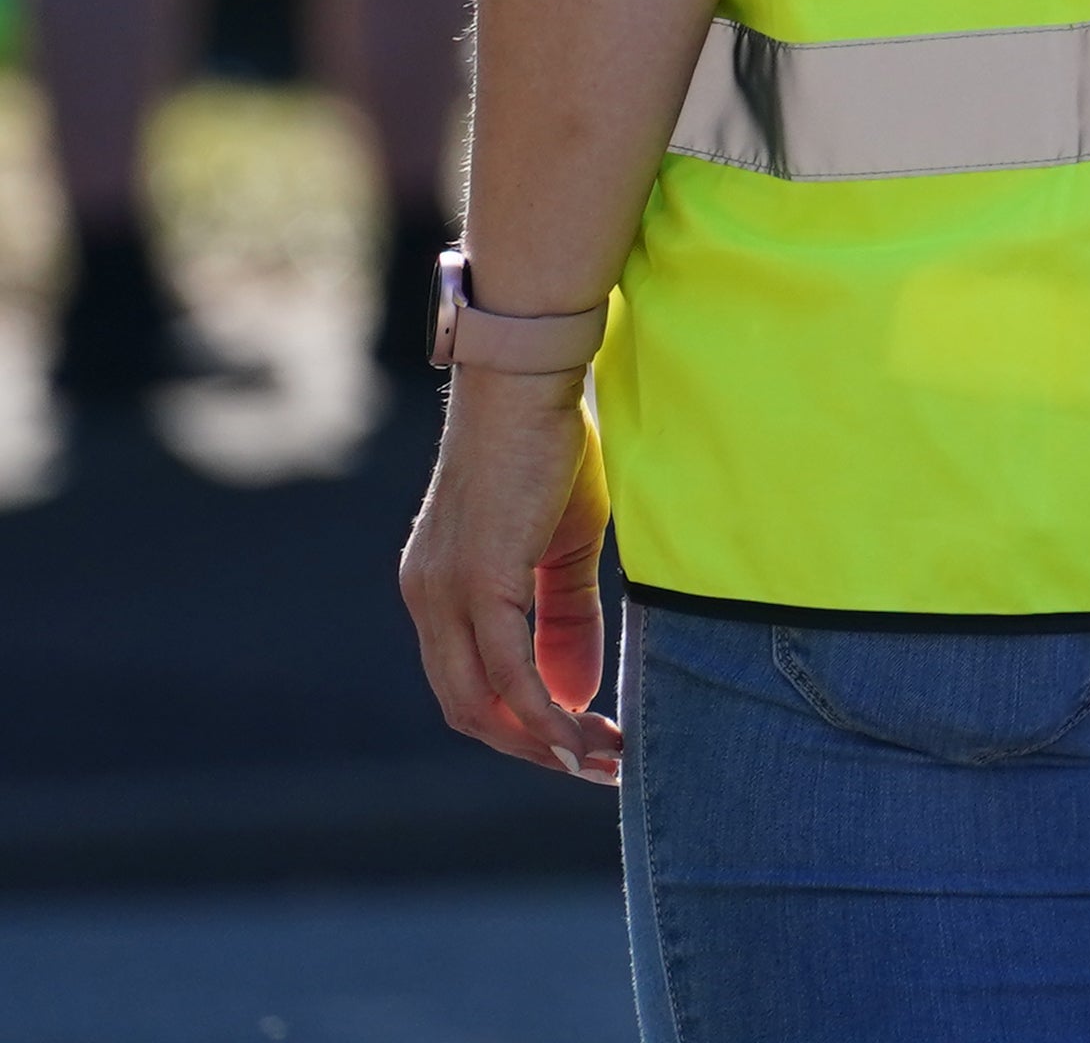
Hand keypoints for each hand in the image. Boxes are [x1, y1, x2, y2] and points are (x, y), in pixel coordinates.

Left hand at [398, 368, 620, 784]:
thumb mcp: (563, 545)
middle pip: (467, 709)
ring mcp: (445, 593)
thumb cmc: (548, 449)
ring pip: (480, 701)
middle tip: (595, 766)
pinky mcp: (477, 581)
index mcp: (439, 591)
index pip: (467, 686)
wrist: (528, 384)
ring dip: (541, 739)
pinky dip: (542, 710)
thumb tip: (576, 696)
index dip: (520, 725)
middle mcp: (428, 600)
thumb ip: (564, 619)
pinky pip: (506, 669)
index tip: (581, 744)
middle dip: (532, 748)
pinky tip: (582, 727)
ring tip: (600, 758)